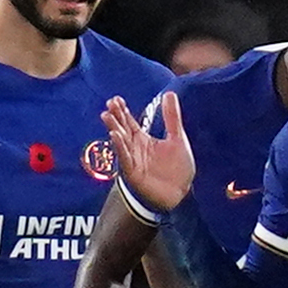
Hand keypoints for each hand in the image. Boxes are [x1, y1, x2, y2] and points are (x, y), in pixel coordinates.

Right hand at [100, 91, 195, 212]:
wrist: (180, 193)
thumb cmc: (177, 169)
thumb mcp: (177, 138)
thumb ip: (172, 117)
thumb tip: (169, 93)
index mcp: (143, 140)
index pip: (129, 122)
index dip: (122, 111)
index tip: (116, 99)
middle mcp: (135, 149)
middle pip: (122, 129)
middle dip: (115, 117)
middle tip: (109, 104)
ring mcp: (133, 161)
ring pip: (120, 142)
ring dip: (114, 129)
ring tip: (107, 116)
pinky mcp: (133, 173)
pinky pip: (125, 158)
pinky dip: (120, 147)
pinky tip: (115, 135)